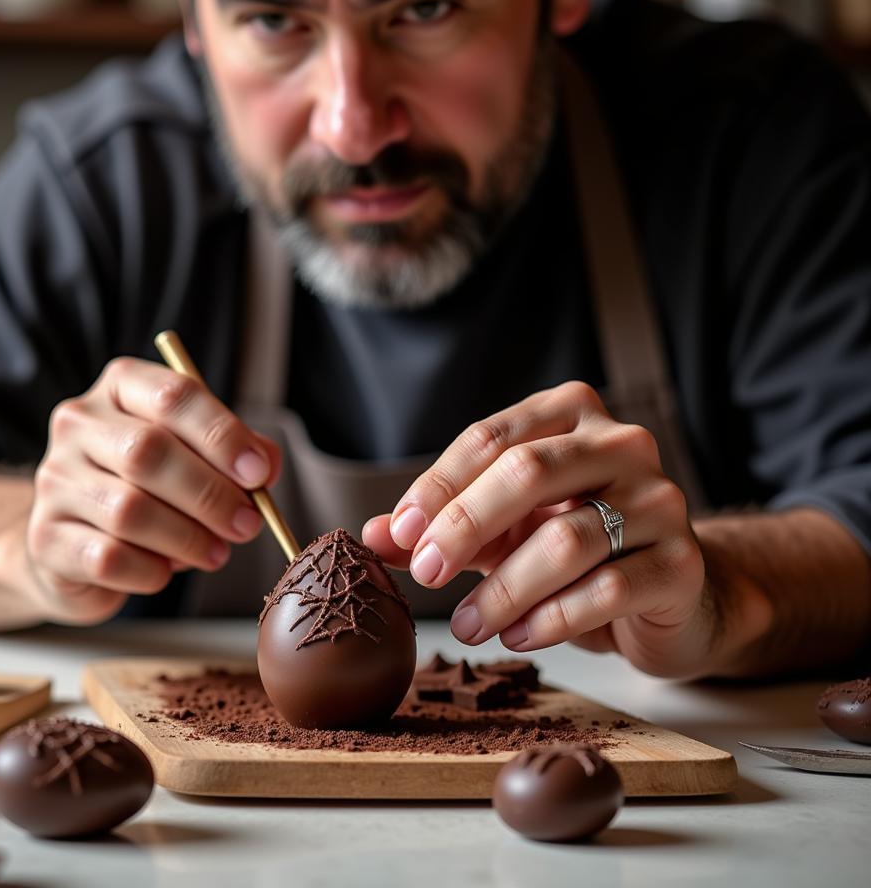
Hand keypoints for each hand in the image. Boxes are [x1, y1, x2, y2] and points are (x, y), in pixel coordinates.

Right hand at [26, 357, 279, 623]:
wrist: (75, 543)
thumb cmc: (150, 489)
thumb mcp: (197, 456)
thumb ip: (237, 453)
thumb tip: (265, 467)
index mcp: (120, 388)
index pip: (173, 394)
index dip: (221, 434)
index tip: (257, 473)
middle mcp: (78, 424)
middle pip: (148, 451)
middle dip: (209, 493)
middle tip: (247, 524)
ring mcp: (54, 480)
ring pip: (128, 509)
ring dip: (187, 537)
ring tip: (216, 553)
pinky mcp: (44, 537)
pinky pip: (108, 557)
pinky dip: (151, 570)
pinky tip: (166, 571)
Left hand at [363, 381, 716, 677]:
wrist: (672, 590)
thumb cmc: (577, 544)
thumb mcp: (503, 528)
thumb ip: (439, 527)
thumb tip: (370, 537)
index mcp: (572, 415)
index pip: (492, 437)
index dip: (439, 484)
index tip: (399, 532)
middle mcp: (622, 444)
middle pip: (527, 472)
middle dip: (463, 526)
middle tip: (424, 573)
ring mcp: (660, 500)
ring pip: (567, 538)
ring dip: (503, 588)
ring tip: (466, 625)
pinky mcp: (682, 563)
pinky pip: (607, 589)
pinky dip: (551, 619)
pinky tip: (516, 637)